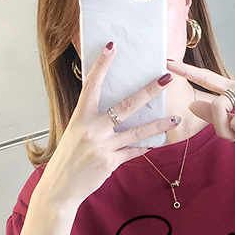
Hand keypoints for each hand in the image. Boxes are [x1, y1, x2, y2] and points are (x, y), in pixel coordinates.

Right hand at [42, 43, 178, 207]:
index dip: (101, 65)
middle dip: (147, 92)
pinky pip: (132, 152)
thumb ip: (92, 122)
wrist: (60, 188)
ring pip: (136, 132)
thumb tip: (113, 111)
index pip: (92, 85)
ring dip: (158, 125)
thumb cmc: (67, 159)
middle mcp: (92, 130)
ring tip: (175, 118)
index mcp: (80, 117)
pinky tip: (154, 143)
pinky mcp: (110, 163)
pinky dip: (143, 148)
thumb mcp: (74, 134)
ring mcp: (102, 147)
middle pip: (125, 106)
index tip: (112, 47)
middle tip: (165, 79)